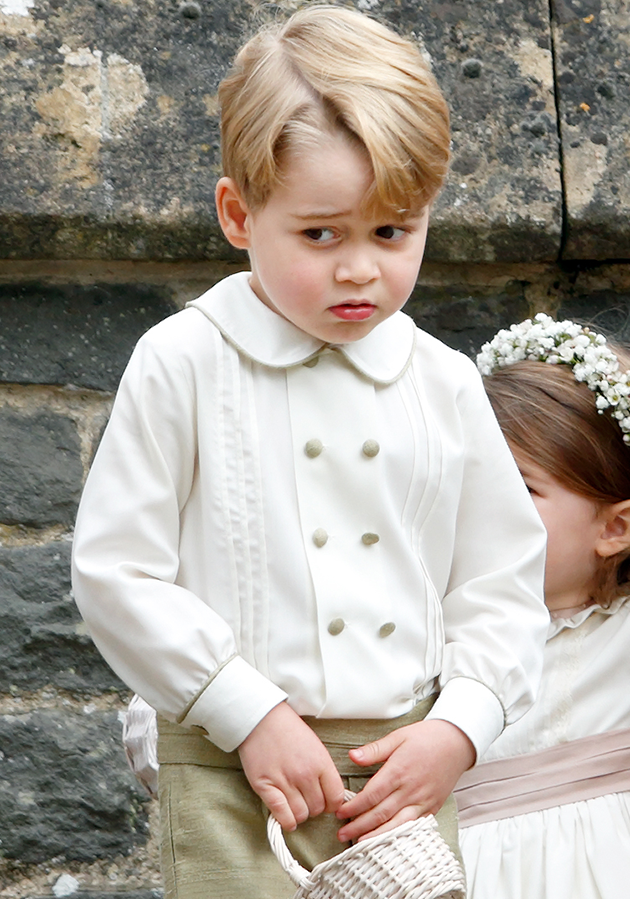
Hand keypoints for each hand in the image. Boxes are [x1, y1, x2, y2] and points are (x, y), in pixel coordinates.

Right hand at [238, 701, 344, 831]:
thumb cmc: (288, 729)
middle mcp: (305, 774)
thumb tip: (330, 794)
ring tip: (295, 804)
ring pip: (301, 815)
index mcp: (320, 762)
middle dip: (314, 807)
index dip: (332, 804)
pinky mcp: (265, 786)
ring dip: (300, 814)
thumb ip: (323, 770)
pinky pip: (282, 815)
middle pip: (318, 809)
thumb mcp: (315, 746)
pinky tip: (287, 816)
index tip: (326, 802)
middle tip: (307, 799)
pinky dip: (287, 821)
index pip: (336, 798)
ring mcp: (285, 781)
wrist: (261, 718)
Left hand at [336, 719, 474, 841]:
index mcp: (398, 770)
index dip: (354, 807)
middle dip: (359, 826)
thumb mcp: (398, 736)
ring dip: (376, 835)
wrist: (457, 742)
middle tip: (342, 834)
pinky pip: (413, 826)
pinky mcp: (432, 807)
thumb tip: (352, 756)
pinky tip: (387, 840)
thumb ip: (374, 749)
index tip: (340, 812)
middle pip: (381, 813)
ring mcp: (423, 801)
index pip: (371, 795)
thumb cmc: (426, 737)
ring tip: (359, 843)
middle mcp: (410, 789)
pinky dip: (399, 835)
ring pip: (396, 824)